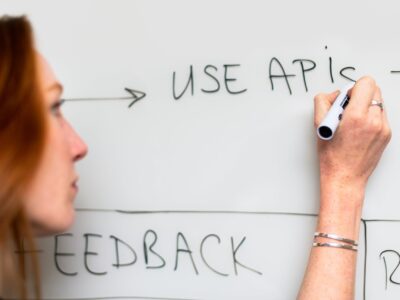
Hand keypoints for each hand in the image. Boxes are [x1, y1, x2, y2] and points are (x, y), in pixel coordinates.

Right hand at [314, 76, 390, 206]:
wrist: (345, 177)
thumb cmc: (332, 156)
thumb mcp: (319, 126)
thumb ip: (324, 102)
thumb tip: (334, 94)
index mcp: (357, 116)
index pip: (366, 83)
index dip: (353, 88)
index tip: (345, 99)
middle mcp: (374, 120)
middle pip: (374, 89)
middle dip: (360, 95)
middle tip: (347, 109)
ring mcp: (383, 128)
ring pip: (378, 102)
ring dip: (366, 106)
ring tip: (352, 121)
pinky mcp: (387, 134)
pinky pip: (381, 115)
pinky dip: (370, 117)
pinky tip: (359, 129)